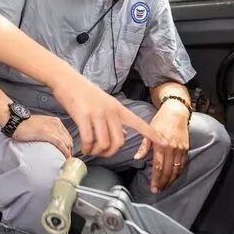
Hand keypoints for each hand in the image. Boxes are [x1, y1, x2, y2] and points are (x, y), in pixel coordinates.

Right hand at [13, 114, 73, 157]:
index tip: (68, 153)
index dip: (69, 145)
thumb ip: (49, 130)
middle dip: (70, 150)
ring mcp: (52, 128)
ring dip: (69, 152)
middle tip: (68, 159)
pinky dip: (65, 152)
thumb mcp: (41, 124)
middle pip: (69, 139)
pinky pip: (61, 144)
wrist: (16, 122)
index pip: (67, 135)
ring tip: (67, 160)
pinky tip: (65, 157)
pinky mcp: (48, 133)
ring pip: (67, 142)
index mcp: (55, 121)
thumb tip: (52, 141)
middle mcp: (56, 123)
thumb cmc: (25, 125)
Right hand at [52, 73, 166, 157]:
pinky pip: (89, 139)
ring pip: (104, 143)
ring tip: (90, 150)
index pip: (139, 123)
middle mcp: (110, 111)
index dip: (152, 134)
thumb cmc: (84, 92)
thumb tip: (124, 134)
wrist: (67, 79)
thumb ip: (115, 119)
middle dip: (110, 152)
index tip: (165, 143)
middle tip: (101, 153)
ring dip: (97, 152)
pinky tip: (83, 148)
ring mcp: (97, 113)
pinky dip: (86, 148)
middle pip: (119, 141)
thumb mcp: (105, 104)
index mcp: (118, 108)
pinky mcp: (83, 116)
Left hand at [134, 100, 188, 193]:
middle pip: (168, 171)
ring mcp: (180, 149)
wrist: (176, 113)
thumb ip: (144, 147)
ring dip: (171, 181)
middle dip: (163, 183)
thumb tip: (136, 158)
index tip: (153, 188)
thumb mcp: (149, 131)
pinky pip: (183, 164)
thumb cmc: (160, 121)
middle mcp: (172, 149)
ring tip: (165, 187)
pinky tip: (174, 178)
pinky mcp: (186, 149)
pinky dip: (178, 173)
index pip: (158, 166)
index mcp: (161, 145)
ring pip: (176, 170)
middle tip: (158, 191)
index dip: (156, 179)